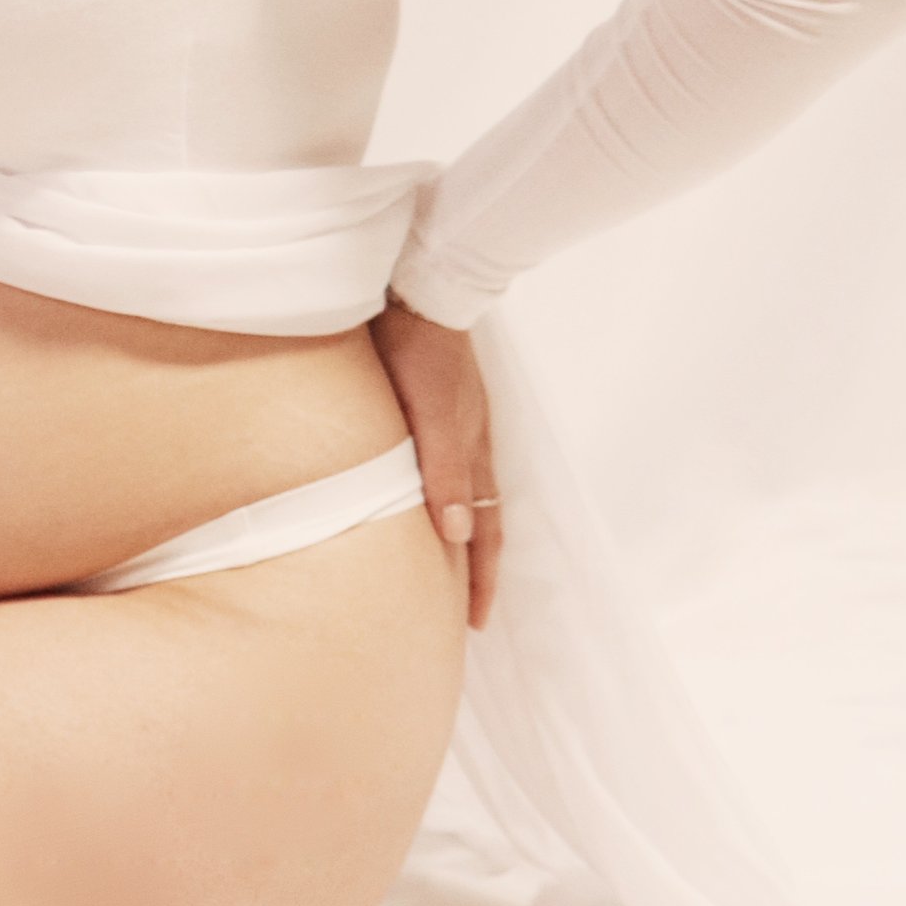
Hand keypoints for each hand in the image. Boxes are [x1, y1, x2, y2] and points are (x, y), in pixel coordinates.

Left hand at [370, 294, 501, 628]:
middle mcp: (471, 442)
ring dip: (464, 536)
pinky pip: (449, 466)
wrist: (419, 283)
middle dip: (477, 569)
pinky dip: (448, 498)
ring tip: (452, 569)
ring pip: (467, 495)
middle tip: (466, 612)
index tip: (475, 623)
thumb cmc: (421, 348)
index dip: (480, 578)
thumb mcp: (432, 414)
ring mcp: (458, 421)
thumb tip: (457, 536)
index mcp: (472, 452)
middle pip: (483, 520)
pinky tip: (428, 499)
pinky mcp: (438, 402)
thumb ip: (442, 471)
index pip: (485, 532)